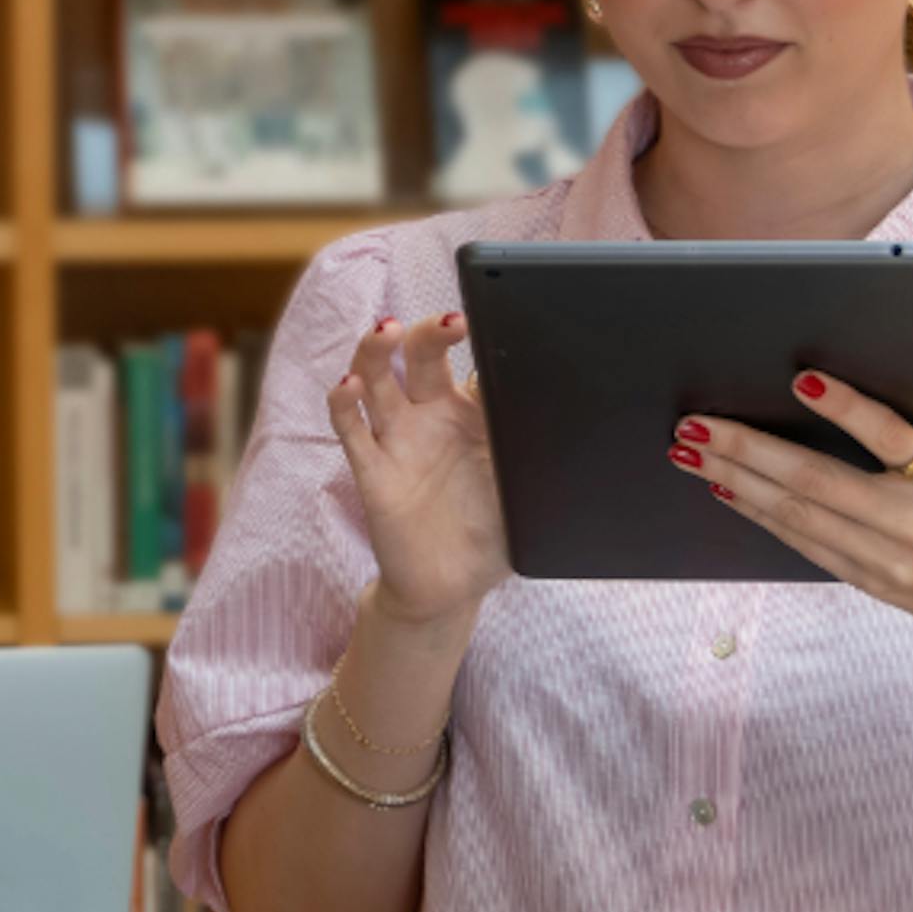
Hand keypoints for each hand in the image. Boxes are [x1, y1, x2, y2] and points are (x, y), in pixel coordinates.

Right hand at [323, 313, 503, 629]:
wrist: (449, 589)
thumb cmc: (489, 536)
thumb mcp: (524, 494)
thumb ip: (533, 457)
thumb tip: (567, 425)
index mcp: (474, 415)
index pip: (473, 363)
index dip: (482, 340)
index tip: (494, 323)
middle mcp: (432, 417)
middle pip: (422, 357)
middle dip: (432, 332)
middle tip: (452, 321)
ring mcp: (398, 439)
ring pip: (379, 380)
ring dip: (377, 350)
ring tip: (387, 330)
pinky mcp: (372, 470)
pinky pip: (352, 429)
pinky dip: (344, 403)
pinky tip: (348, 386)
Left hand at [668, 371, 912, 679]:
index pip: (894, 439)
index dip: (846, 409)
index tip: (798, 379)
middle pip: (820, 482)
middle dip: (749, 449)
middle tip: (695, 422)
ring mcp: (887, 561)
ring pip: (798, 515)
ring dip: (736, 479)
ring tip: (689, 450)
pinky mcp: (865, 581)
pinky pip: (801, 543)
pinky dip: (758, 514)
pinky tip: (723, 486)